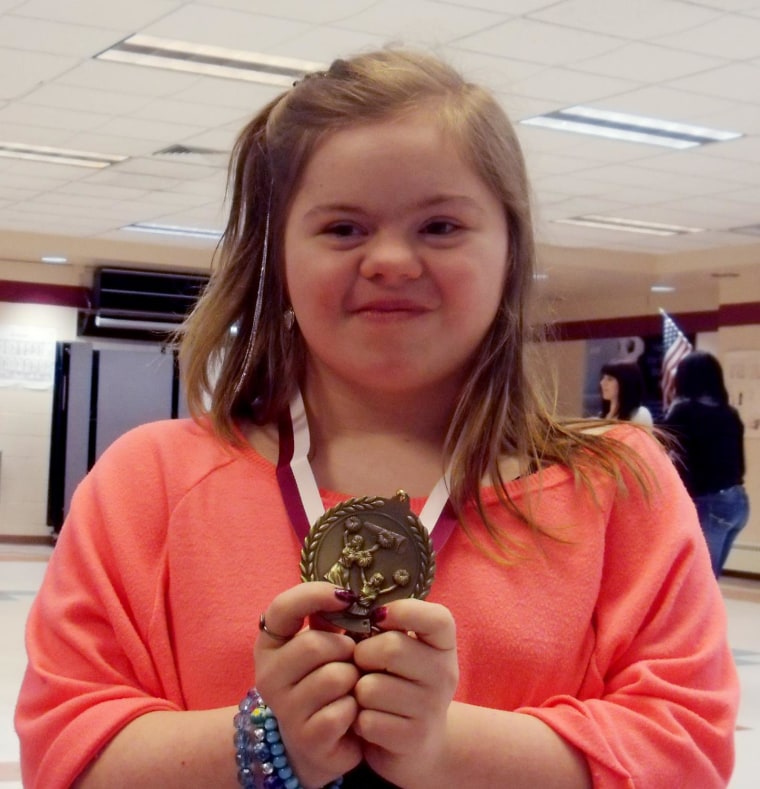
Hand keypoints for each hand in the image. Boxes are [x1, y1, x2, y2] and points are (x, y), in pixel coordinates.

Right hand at [254, 582, 361, 788]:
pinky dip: (356, 709)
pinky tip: (351, 715)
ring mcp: (284, 710)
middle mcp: (268, 676)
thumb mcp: (321, 645)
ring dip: (354, 679)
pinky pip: (343, 710)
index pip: (281, 608)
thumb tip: (345, 596)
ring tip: (351, 687)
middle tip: (352, 659)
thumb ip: (328, 619)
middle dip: (345, 648)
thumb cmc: (323, 682)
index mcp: (269, 645)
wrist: (317, 745)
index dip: (315, 595)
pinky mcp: (307, 739)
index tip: (346, 597)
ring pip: (334, 677)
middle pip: (314, 644)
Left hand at [352, 599, 458, 787]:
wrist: (416, 739)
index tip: (379, 617)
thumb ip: (373, 620)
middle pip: (391, 648)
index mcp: (443, 643)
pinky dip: (358, 721)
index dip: (405, 612)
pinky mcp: (414, 738)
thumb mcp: (396, 645)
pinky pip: (367, 720)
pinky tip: (369, 721)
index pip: (436, 618)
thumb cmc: (396, 678)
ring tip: (366, 695)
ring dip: (357, 692)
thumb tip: (337, 600)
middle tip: (362, 664)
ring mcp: (432, 708)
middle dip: (363, 655)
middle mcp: (445, 673)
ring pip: (371, 688)